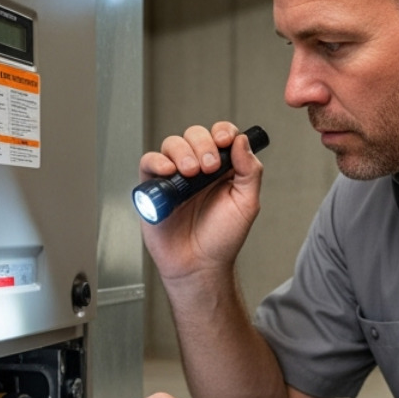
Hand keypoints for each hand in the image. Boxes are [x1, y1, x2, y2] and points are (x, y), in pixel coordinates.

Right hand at [140, 123, 261, 283]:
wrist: (198, 265)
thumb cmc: (221, 239)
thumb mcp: (247, 204)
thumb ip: (249, 171)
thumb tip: (242, 141)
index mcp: (222, 169)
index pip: (221, 136)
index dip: (222, 132)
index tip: (224, 141)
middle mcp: (198, 168)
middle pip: (195, 135)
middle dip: (202, 145)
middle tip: (208, 167)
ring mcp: (175, 176)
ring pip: (172, 144)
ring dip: (182, 152)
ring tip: (190, 173)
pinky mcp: (155, 187)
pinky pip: (149, 162)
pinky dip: (157, 161)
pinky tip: (169, 172)